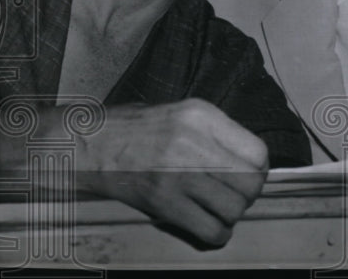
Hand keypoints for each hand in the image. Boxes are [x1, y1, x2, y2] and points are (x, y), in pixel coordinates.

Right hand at [74, 99, 268, 245]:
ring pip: (234, 208)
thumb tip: (251, 160)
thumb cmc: (137, 129)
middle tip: (233, 195)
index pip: (257, 152)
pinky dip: (216, 233)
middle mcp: (194, 142)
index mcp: (203, 116)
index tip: (249, 175)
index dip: (259, 170)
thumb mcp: (183, 113)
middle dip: (247, 194)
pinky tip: (208, 226)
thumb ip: (217, 132)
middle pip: (251, 183)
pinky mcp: (163, 201)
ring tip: (218, 209)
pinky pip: (210, 229)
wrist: (89, 144)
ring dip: (231, 214)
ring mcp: (178, 174)